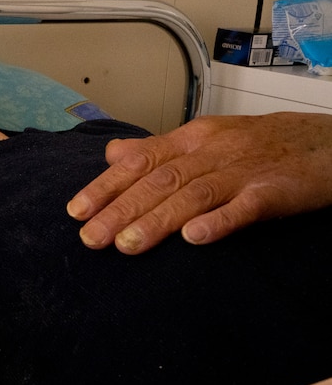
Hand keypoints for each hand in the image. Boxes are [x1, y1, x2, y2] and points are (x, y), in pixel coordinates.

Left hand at [66, 112, 331, 253]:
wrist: (325, 141)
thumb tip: (112, 155)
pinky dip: (219, 221)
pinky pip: (245, 207)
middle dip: (120, 210)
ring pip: (193, 194)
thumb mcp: (203, 139)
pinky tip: (194, 238)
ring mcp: (242, 172)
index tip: (76, 211)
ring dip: (158, 220)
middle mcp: (210, 153)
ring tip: (127, 245)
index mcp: (190, 140)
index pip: (139, 162)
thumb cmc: (256, 145)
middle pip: (159, 181)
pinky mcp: (274, 192)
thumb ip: (156, 150)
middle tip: (90, 238)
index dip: (106, 186)